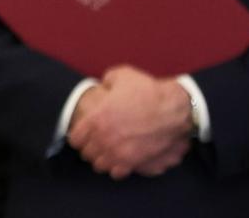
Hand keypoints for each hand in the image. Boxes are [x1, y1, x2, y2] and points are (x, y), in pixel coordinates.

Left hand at [67, 66, 194, 178]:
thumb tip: (103, 85)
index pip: (75, 138)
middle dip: (90, 147)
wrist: (173, 109)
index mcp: (96, 118)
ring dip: (101, 158)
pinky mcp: (132, 162)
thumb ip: (106, 81)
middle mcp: (103, 138)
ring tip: (108, 151)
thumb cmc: (148, 91)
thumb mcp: (122, 75)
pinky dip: (116, 167)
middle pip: (86, 153)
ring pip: (99, 165)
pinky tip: (120, 158)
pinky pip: (116, 173)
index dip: (79, 134)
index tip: (85, 132)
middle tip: (97, 141)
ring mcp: (117, 153)